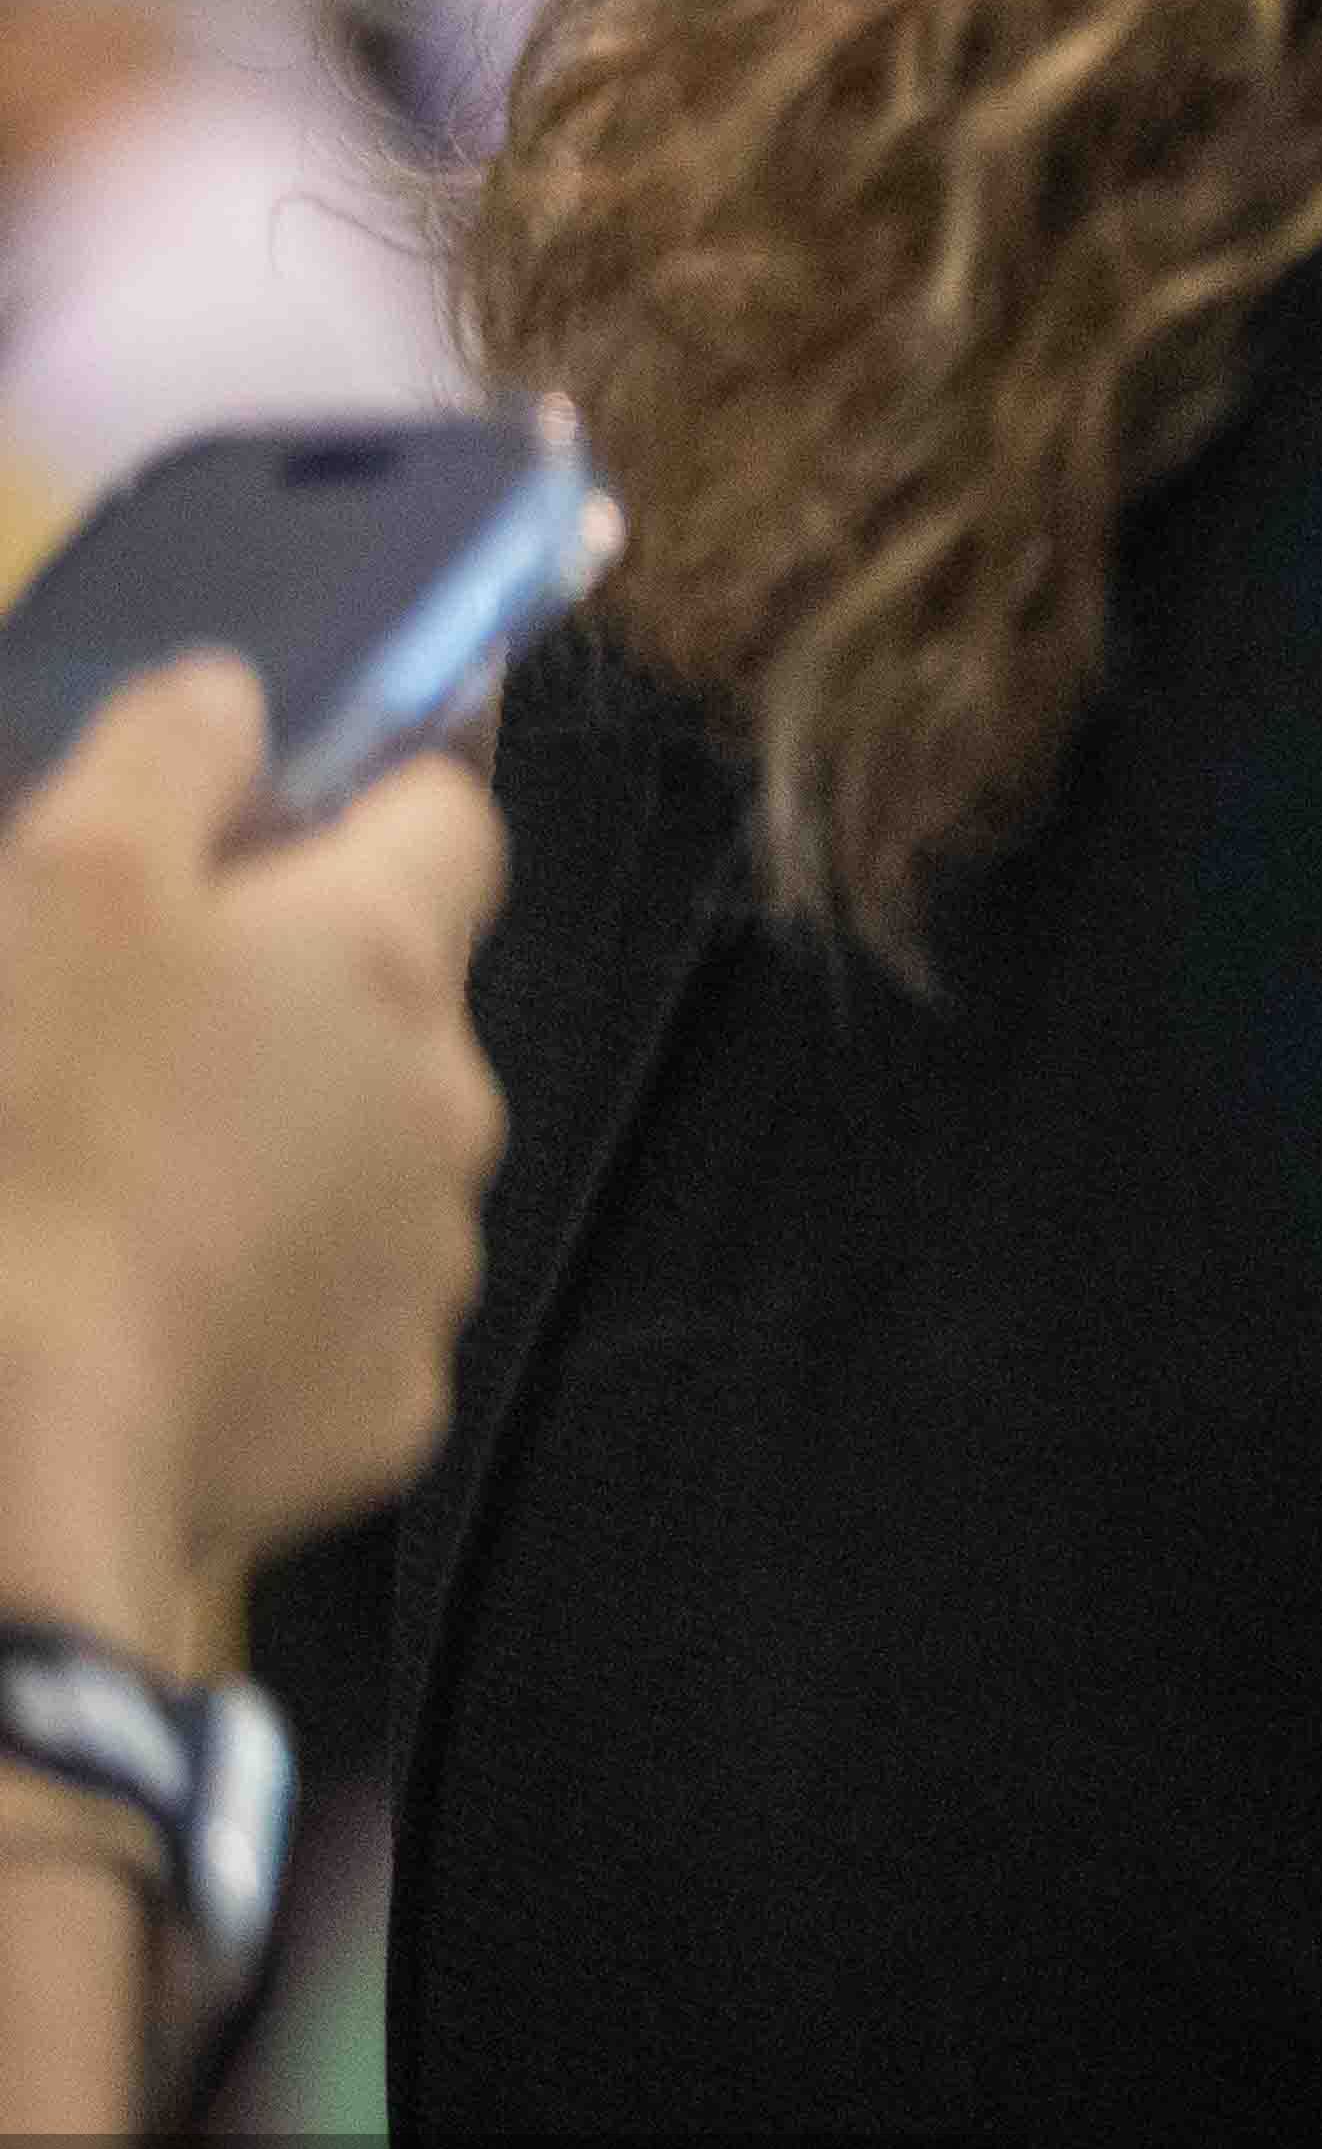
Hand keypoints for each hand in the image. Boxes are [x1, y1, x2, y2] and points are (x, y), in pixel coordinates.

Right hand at [0, 663, 509, 1672]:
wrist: (14, 1453)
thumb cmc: (23, 1136)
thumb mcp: (61, 879)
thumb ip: (168, 754)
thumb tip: (240, 695)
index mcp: (384, 954)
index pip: (450, 814)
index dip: (370, 793)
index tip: (277, 807)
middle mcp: (451, 1099)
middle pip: (394, 1002)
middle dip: (287, 998)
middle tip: (126, 1030)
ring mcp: (429, 1262)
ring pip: (362, 1161)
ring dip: (269, 1151)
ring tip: (110, 1183)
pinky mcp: (383, 1405)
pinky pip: (329, 1315)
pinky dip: (252, 1302)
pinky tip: (136, 1311)